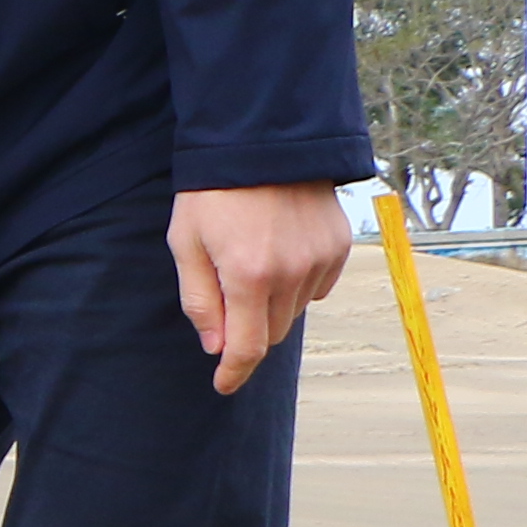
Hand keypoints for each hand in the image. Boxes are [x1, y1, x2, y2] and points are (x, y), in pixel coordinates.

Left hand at [169, 181, 351, 396]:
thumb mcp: (186, 243)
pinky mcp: (340, 246)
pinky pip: (317, 286)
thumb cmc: (214, 192)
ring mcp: (321, 259)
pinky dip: (297, 283)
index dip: (234, 372)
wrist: (263, 141)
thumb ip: (200, 299)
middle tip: (228, 298)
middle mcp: (292, 273)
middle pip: (273, 333)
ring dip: (272, 305)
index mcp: (249, 275)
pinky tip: (279, 251)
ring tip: (252, 261)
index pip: (248, 347)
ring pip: (295, 311)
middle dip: (248, 330)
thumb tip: (215, 346)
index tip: (224, 385)